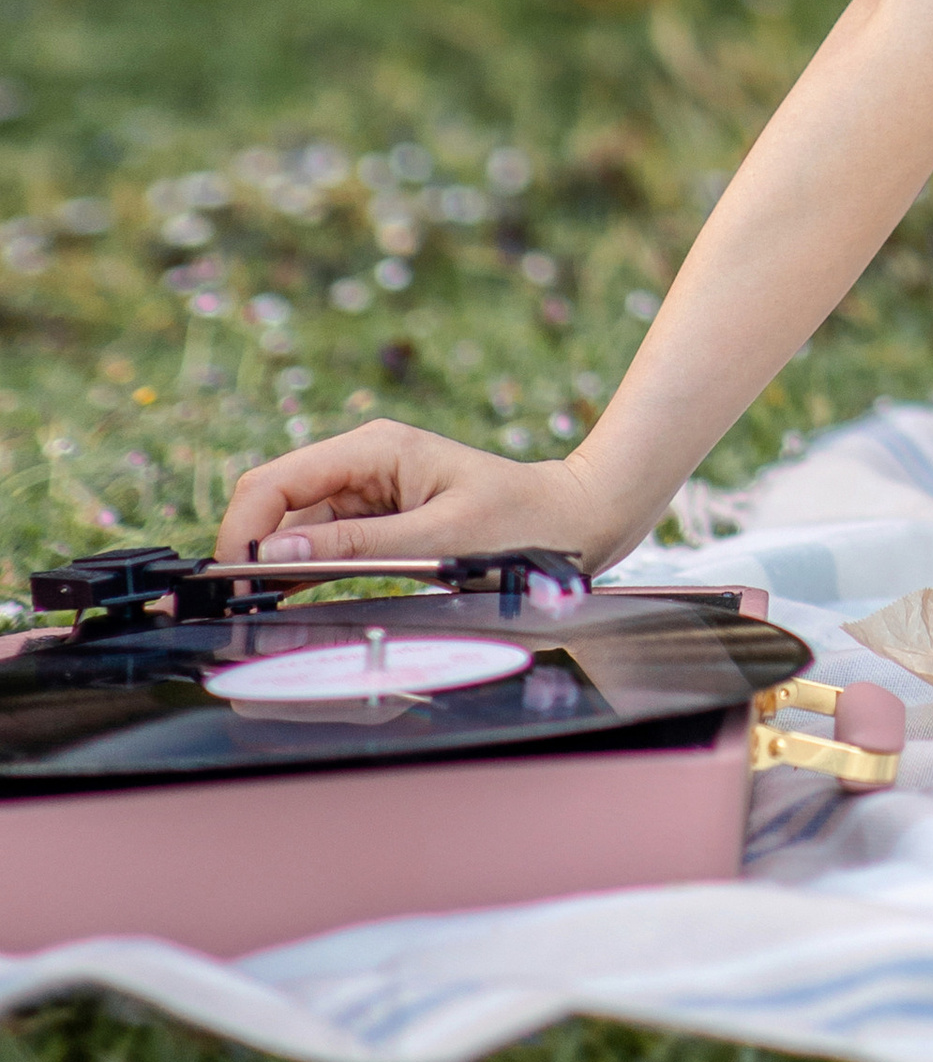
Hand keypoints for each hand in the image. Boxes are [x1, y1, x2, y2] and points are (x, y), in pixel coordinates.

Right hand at [214, 422, 606, 569]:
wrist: (570, 520)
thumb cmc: (518, 521)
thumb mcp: (440, 538)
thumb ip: (357, 547)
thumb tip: (278, 554)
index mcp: (374, 447)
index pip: (278, 481)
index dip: (245, 529)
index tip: (234, 582)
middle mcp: (361, 461)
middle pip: (276, 501)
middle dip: (250, 549)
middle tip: (238, 608)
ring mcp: (365, 491)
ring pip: (293, 527)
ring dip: (272, 565)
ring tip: (253, 614)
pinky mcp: (375, 520)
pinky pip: (321, 545)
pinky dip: (299, 572)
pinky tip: (281, 602)